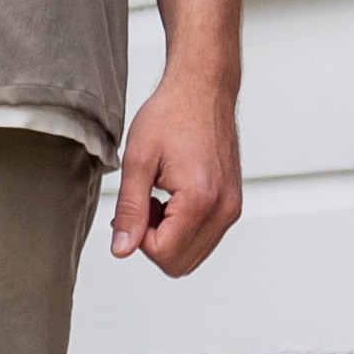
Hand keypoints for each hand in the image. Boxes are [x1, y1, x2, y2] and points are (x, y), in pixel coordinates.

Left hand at [109, 67, 242, 275]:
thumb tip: (122, 249)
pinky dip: (182, 228)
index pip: (164, 254)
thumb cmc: (172, 113)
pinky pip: (204, 237)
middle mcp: (224, 209)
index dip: (138, 238)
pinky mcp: (232, 203)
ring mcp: (231, 208)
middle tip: (143, 204)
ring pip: (192, 255)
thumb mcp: (138, 160)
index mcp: (201, 200)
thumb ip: (130, 210)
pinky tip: (171, 198)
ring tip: (157, 198)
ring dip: (168, 236)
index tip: (134, 206)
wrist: (203, 89)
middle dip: (153, 242)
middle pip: (180, 264)